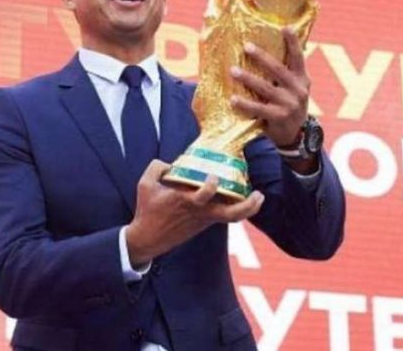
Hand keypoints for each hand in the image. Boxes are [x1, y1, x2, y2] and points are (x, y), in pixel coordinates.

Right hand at [125, 160, 264, 266]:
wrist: (147, 239)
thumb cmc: (147, 211)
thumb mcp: (144, 184)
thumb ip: (157, 167)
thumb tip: (170, 163)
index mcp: (184, 200)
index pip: (203, 196)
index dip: (210, 187)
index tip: (213, 178)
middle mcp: (199, 211)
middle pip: (229, 214)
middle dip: (246, 206)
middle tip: (258, 194)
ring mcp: (204, 219)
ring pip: (231, 217)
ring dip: (247, 208)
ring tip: (258, 197)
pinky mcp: (204, 223)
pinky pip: (225, 216)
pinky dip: (236, 208)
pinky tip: (242, 197)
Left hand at [230, 27, 309, 147]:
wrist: (294, 134)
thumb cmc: (288, 105)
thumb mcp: (293, 88)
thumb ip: (284, 74)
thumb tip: (262, 52)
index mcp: (302, 79)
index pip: (298, 58)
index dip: (293, 43)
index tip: (286, 27)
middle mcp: (298, 90)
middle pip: (278, 70)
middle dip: (262, 57)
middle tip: (246, 47)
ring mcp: (289, 105)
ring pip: (266, 88)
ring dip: (248, 78)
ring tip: (233, 70)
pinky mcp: (279, 118)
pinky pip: (259, 109)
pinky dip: (245, 104)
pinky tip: (233, 99)